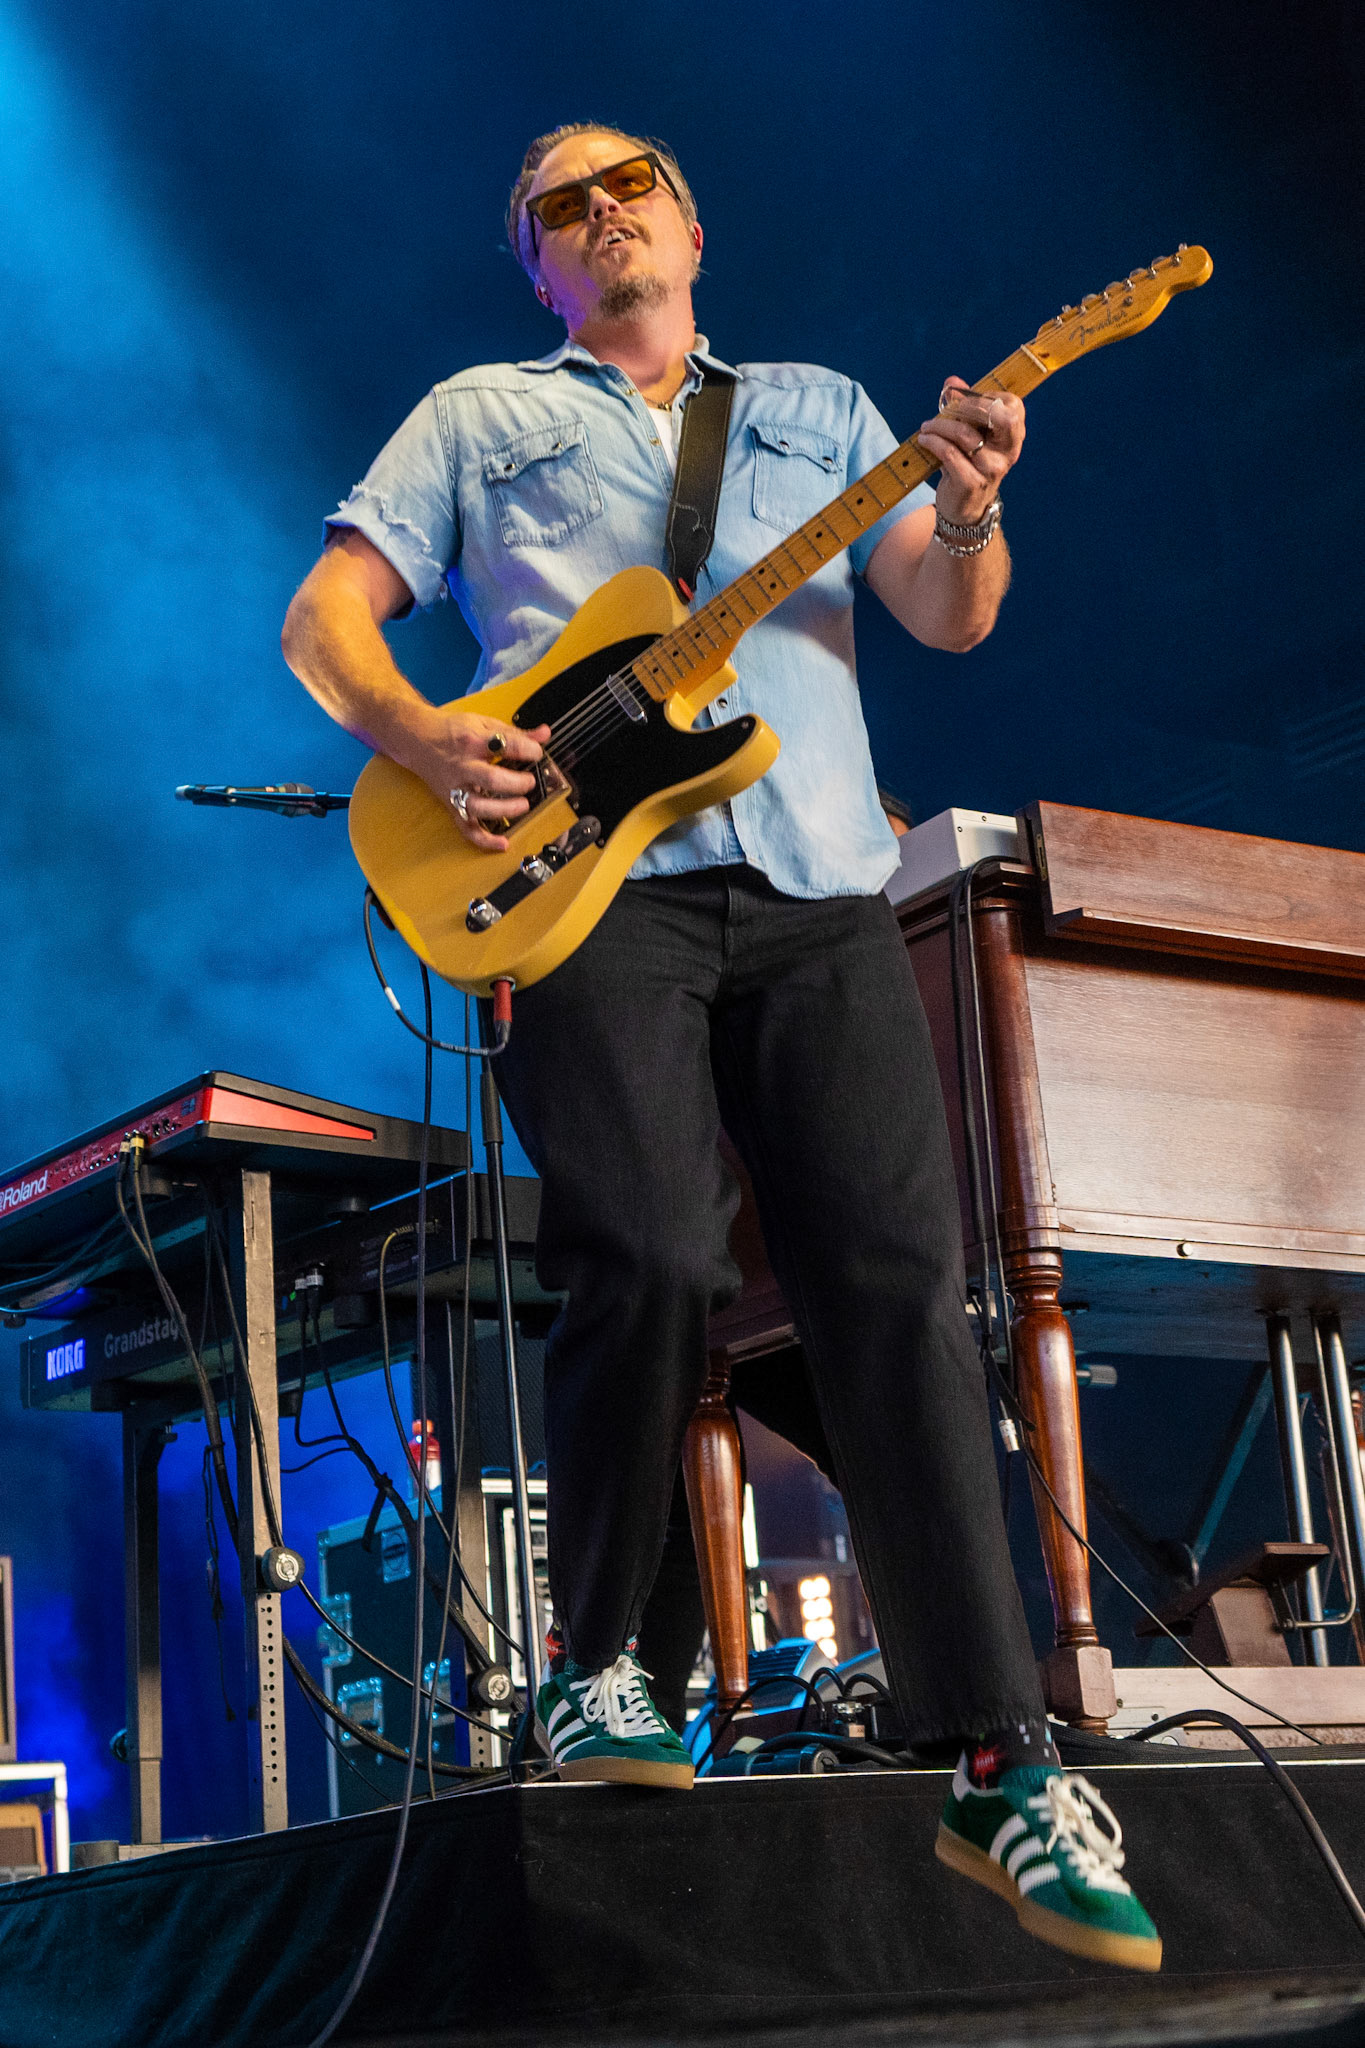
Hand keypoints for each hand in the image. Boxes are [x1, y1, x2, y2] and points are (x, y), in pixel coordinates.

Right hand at [409, 708, 550, 852]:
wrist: (416, 739)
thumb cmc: (450, 731)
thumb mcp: (483, 723)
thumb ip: (515, 732)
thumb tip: (543, 735)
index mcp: (473, 741)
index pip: (506, 746)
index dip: (528, 750)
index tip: (536, 753)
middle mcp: (463, 766)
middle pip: (491, 779)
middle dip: (517, 783)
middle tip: (530, 782)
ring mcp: (456, 788)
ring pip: (478, 806)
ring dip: (504, 809)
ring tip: (522, 805)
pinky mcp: (451, 803)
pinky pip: (465, 827)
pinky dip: (484, 839)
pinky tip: (502, 843)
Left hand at [917, 378, 1025, 525]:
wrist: (964, 509)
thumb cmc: (968, 465)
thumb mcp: (971, 436)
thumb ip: (964, 407)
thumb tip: (951, 382)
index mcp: (1013, 438)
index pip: (1013, 406)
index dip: (987, 396)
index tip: (965, 400)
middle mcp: (1008, 453)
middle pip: (1001, 417)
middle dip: (970, 406)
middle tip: (948, 407)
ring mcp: (991, 469)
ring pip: (965, 434)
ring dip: (940, 425)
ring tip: (927, 427)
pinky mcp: (971, 483)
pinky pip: (949, 453)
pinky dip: (933, 442)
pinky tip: (925, 439)